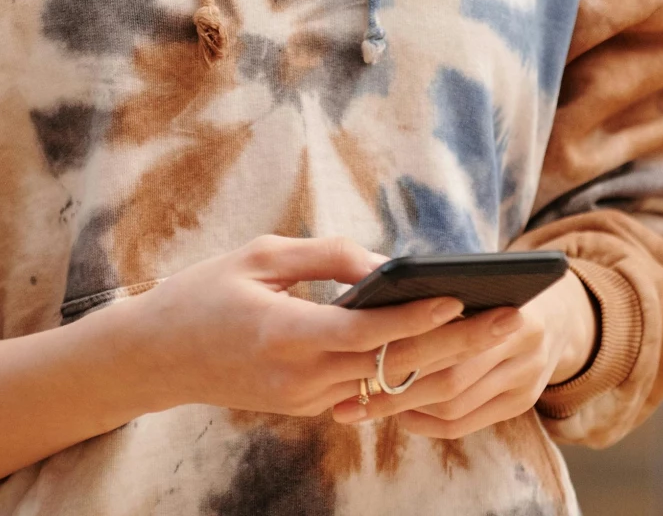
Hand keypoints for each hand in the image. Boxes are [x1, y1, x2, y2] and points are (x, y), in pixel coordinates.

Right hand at [100, 236, 463, 418]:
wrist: (154, 359)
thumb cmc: (204, 293)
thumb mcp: (262, 255)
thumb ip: (329, 257)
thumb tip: (391, 263)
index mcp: (285, 334)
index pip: (367, 332)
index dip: (417, 315)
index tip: (461, 295)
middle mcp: (300, 377)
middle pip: (391, 364)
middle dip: (455, 342)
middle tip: (508, 318)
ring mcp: (305, 400)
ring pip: (387, 383)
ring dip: (441, 360)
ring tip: (492, 331)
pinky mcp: (306, 407)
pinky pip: (367, 391)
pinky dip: (407, 371)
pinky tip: (448, 349)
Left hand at [331, 270, 596, 439]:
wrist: (563, 311)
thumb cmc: (497, 286)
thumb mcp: (478, 276)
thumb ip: (437, 287)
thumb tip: (371, 291)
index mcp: (511, 303)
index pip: (449, 333)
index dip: (402, 344)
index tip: (356, 351)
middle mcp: (526, 344)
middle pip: (449, 377)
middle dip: (392, 389)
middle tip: (347, 397)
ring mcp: (527, 378)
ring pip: (453, 405)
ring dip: (404, 409)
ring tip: (364, 404)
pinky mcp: (522, 402)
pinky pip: (465, 423)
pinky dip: (427, 424)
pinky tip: (400, 415)